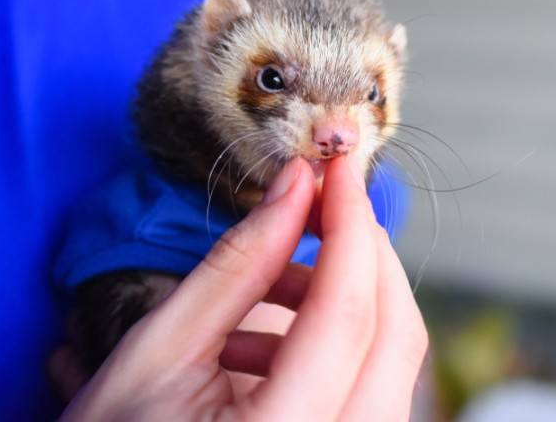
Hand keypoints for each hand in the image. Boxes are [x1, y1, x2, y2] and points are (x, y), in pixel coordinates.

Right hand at [59, 155, 427, 420]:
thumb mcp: (160, 349)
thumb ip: (238, 265)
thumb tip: (295, 186)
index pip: (347, 314)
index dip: (348, 226)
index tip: (340, 168)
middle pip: (394, 336)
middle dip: (365, 254)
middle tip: (323, 203)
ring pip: (392, 362)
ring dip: (352, 299)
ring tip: (277, 281)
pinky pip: (374, 387)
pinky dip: (343, 341)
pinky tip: (278, 335)